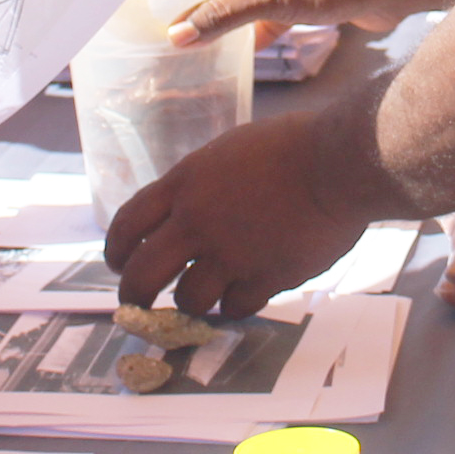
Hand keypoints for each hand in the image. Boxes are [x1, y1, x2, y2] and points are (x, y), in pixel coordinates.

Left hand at [104, 114, 375, 319]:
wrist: (338, 163)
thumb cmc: (293, 145)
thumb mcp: (230, 151)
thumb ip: (203, 184)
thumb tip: (189, 209)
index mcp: (185, 183)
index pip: (128, 223)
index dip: (116, 249)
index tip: (117, 263)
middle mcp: (197, 222)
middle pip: (143, 274)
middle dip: (135, 294)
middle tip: (141, 303)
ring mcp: (229, 254)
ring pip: (188, 300)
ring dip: (192, 302)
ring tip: (205, 297)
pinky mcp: (264, 278)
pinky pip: (235, 308)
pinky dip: (235, 305)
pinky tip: (245, 293)